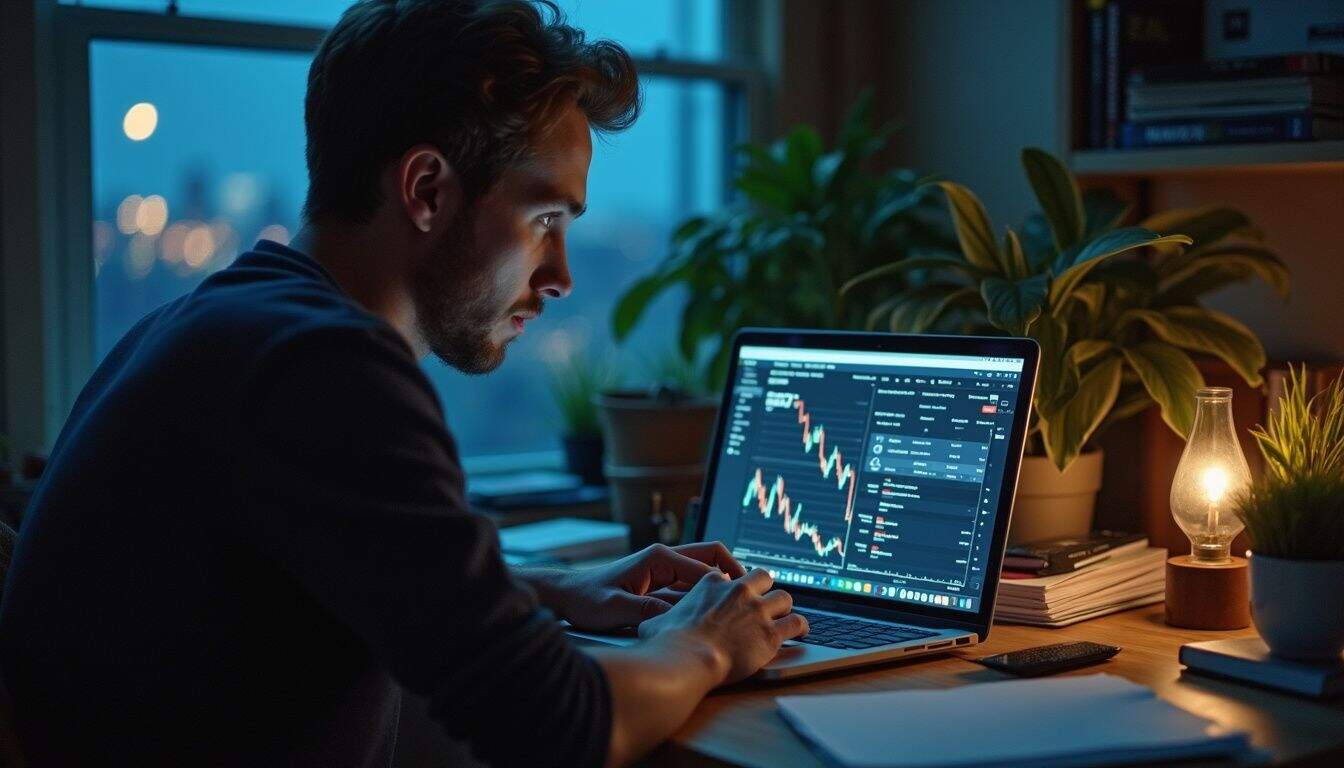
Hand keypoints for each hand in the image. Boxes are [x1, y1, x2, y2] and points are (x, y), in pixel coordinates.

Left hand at [531, 541, 746, 631]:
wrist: (567, 597)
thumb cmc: (587, 598)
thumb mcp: (616, 607)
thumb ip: (647, 611)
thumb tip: (678, 618)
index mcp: (658, 558)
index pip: (704, 563)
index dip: (727, 581)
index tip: (745, 597)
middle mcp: (664, 559)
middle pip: (712, 557)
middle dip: (734, 574)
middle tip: (752, 595)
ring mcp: (663, 571)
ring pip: (704, 572)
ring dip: (721, 587)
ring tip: (741, 608)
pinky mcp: (660, 585)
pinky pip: (691, 587)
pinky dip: (705, 598)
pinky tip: (714, 617)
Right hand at [637, 567, 808, 684]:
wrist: (688, 659)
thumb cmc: (669, 643)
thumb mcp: (655, 622)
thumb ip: (658, 617)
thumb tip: (649, 624)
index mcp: (712, 583)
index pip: (730, 575)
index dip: (734, 587)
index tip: (735, 597)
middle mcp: (738, 591)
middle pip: (763, 577)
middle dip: (765, 587)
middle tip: (764, 600)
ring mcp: (758, 610)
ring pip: (785, 597)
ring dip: (784, 607)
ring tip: (785, 616)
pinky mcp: (772, 633)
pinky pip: (798, 623)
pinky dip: (801, 627)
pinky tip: (801, 632)